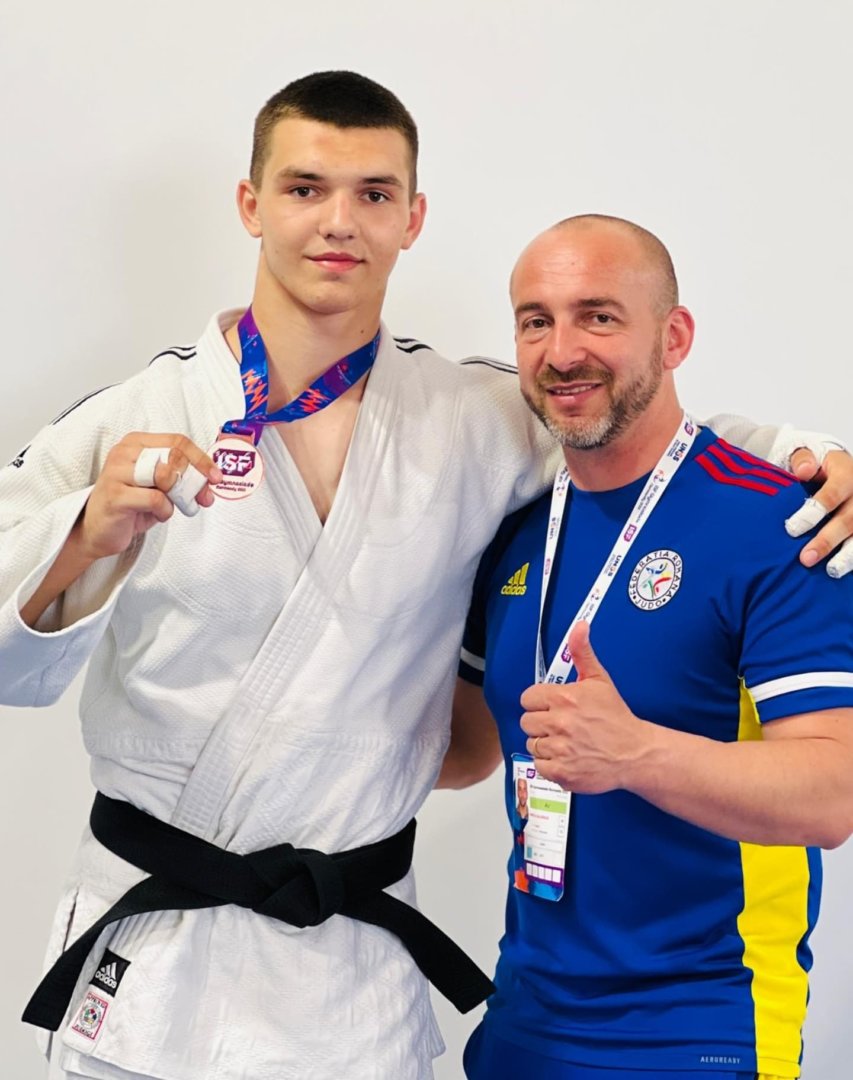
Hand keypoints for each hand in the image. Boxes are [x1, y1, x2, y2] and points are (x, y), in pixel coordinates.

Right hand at [77, 433, 221, 560]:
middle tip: (203, 497)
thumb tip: (212, 479)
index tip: (216, 476)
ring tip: (172, 506)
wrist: (98, 530)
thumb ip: (180, 477)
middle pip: (175, 457)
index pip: (177, 441)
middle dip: (196, 479)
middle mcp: (125, 452)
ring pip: (166, 476)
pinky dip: (165, 511)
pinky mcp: (115, 495)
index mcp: (137, 443)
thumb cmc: (131, 505)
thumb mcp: (159, 486)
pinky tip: (157, 515)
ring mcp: (117, 472)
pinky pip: (155, 499)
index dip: (201, 459)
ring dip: (178, 495)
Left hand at [520, 622, 647, 793]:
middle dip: (541, 723)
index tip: (552, 706)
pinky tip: (567, 757)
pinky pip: (540, 765)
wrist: (635, 752)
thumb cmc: (616, 717)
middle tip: (561, 725)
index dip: (539, 702)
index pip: (528, 698)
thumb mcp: (599, 679)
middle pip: (526, 721)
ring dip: (545, 744)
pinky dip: (551, 764)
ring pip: (532, 744)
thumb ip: (582, 652)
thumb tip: (579, 626)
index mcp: (564, 698)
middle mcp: (559, 722)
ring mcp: (560, 749)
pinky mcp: (562, 772)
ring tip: (567, 742)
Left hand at [787, 448, 852, 577]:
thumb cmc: (819, 465)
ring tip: (832, 571)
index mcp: (846, 474)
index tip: (792, 529)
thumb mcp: (810, 454)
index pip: (832, 495)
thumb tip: (803, 471)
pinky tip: (843, 572)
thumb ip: (803, 460)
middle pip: (849, 520)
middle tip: (806, 558)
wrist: (842, 468)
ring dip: (848, 555)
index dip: (813, 512)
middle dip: (828, 540)